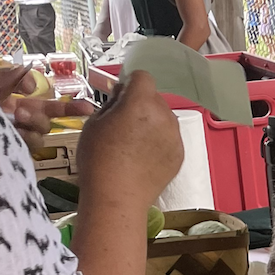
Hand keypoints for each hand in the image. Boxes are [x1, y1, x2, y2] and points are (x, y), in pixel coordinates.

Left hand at [0, 65, 94, 152]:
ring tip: (17, 120)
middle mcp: (20, 121)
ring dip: (32, 128)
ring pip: (40, 138)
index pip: (51, 106)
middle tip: (21, 111)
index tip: (88, 108)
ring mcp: (15, 135)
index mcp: (19, 102)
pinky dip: (26, 141)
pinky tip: (15, 133)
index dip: (72, 108)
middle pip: (46, 124)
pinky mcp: (12, 148)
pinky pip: (29, 149)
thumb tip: (33, 86)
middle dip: (37, 118)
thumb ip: (13, 76)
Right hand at [76, 71, 183, 202]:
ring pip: (164, 118)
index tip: (120, 98)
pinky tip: (143, 158)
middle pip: (154, 98)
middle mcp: (164, 115)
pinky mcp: (180, 154)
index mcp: (141, 103)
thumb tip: (122, 95)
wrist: (116, 197)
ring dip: (151, 123)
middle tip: (123, 125)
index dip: (130, 84)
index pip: (142, 77)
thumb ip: (112, 103)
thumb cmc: (98, 159)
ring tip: (133, 145)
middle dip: (141, 104)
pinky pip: (170, 138)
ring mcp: (175, 135)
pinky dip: (159, 142)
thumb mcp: (94, 124)